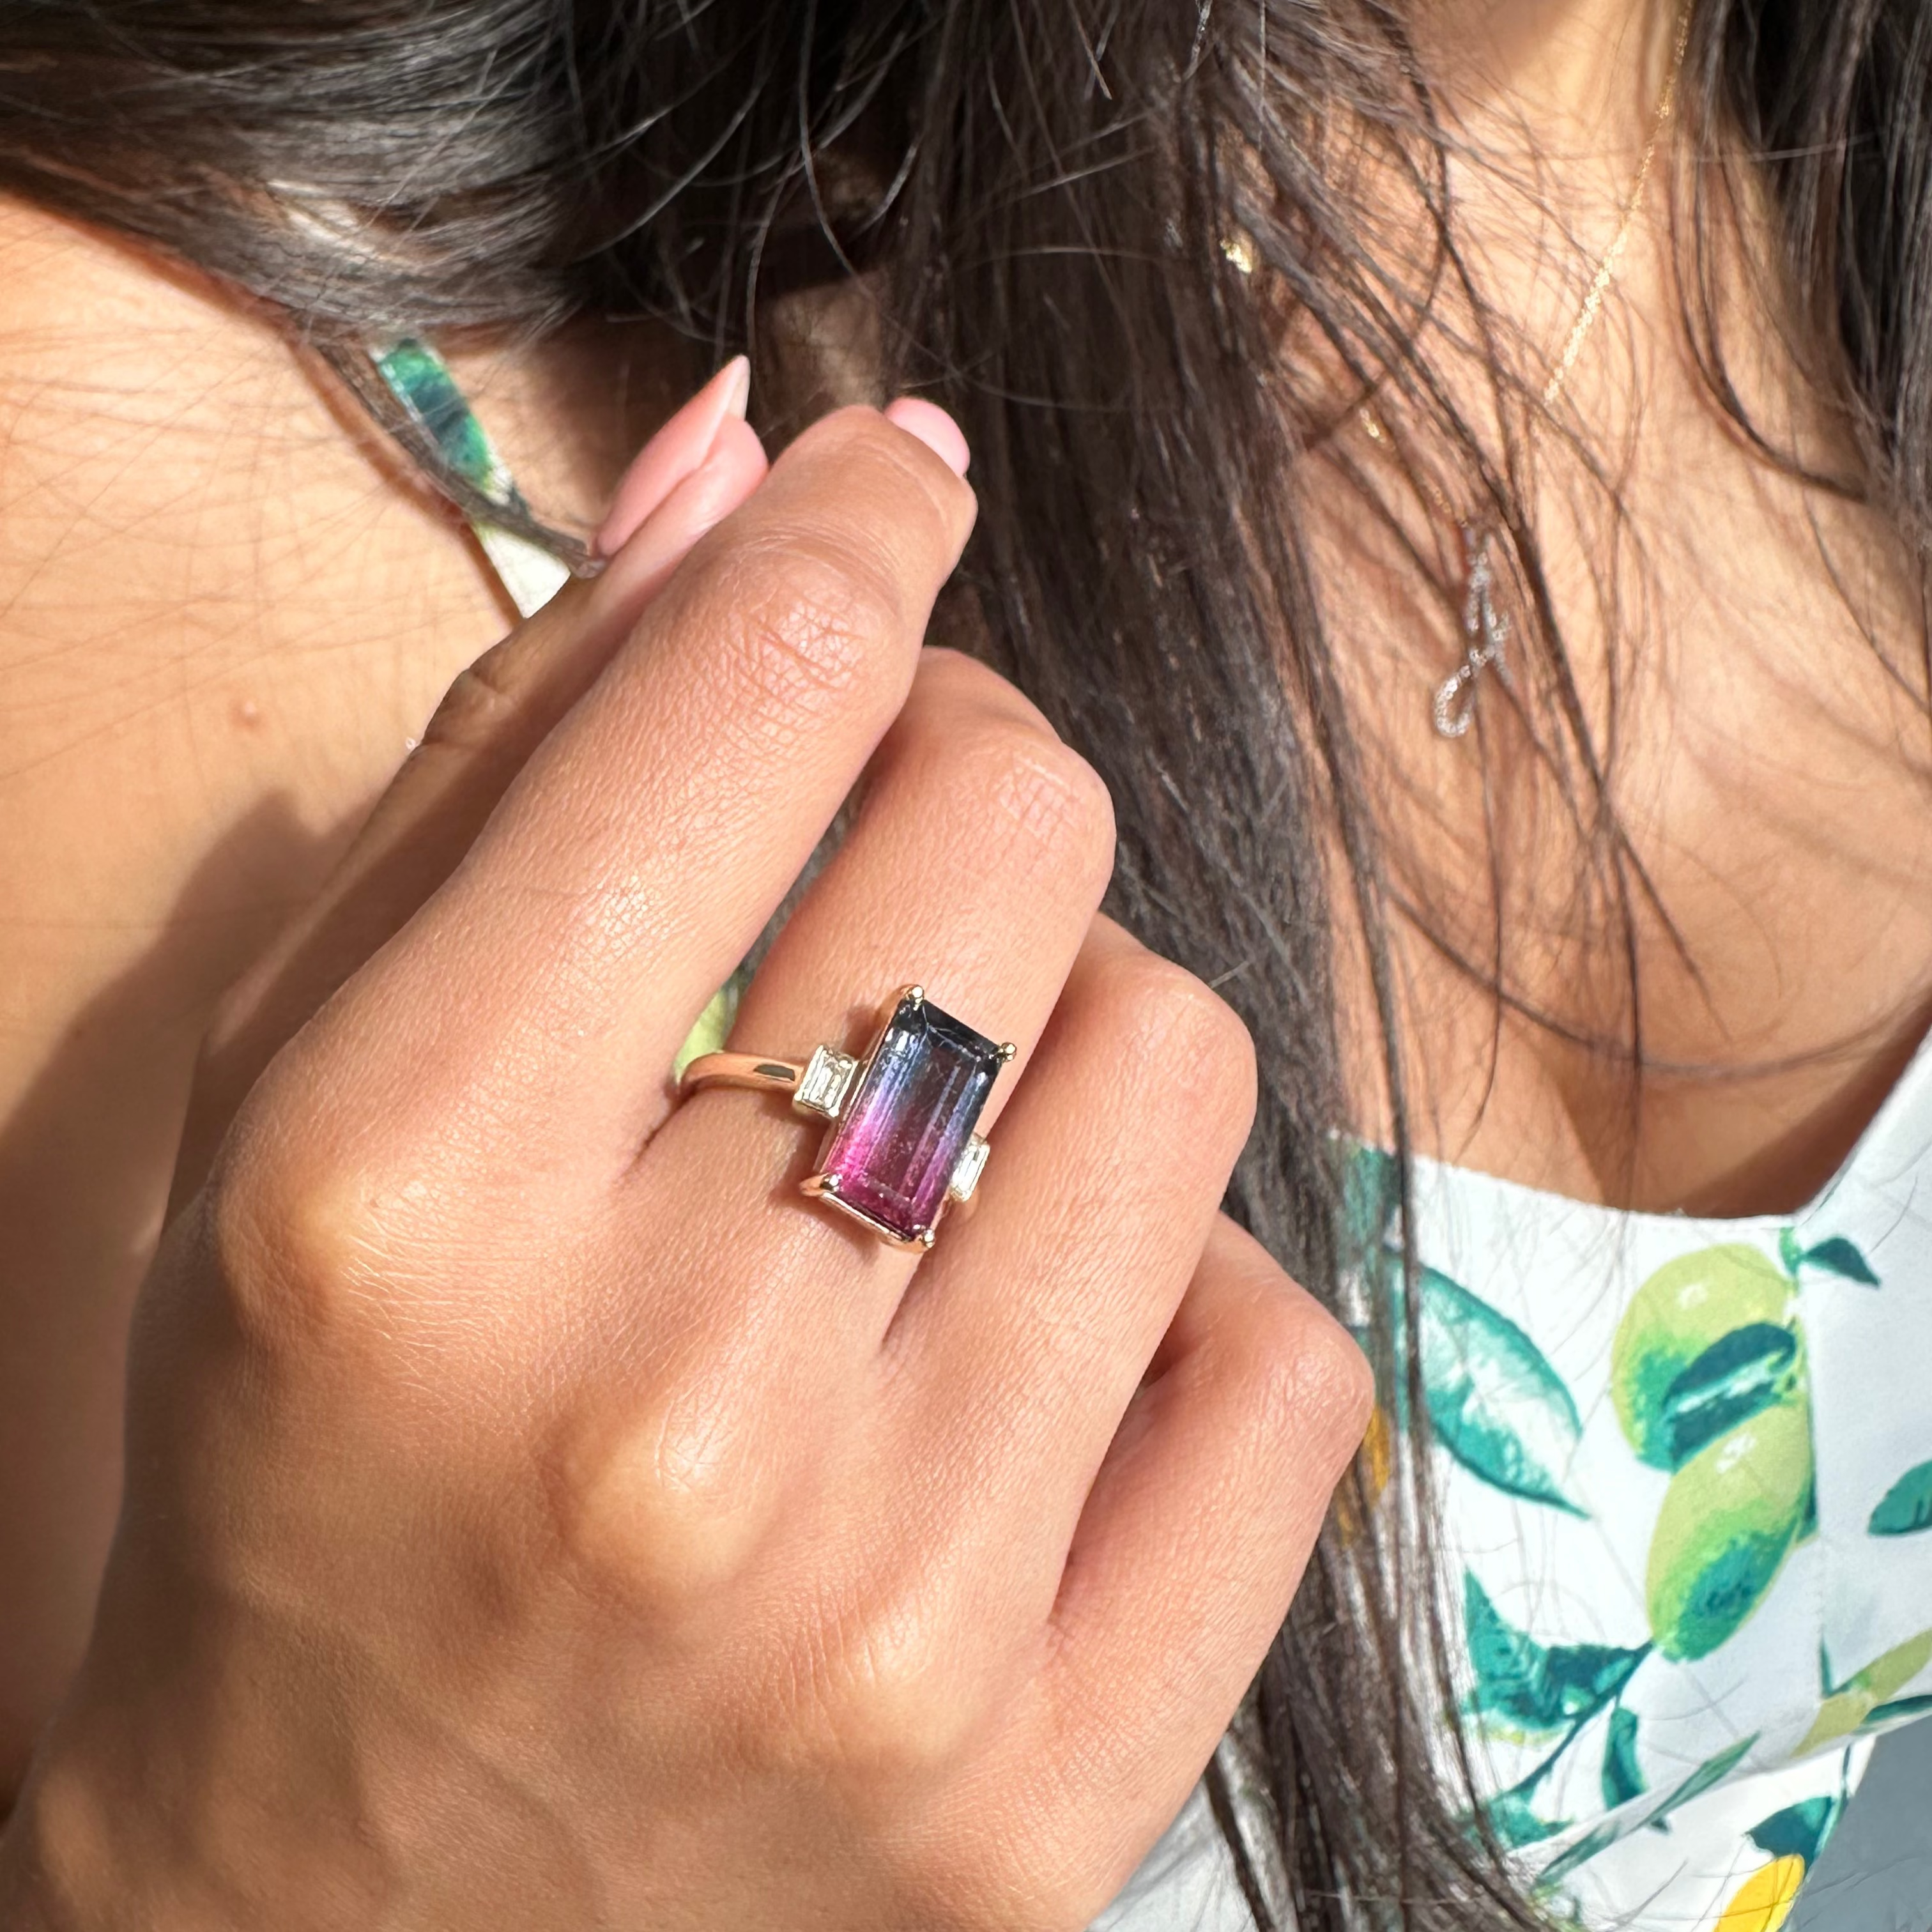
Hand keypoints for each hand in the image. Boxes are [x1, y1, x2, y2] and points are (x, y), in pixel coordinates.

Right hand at [0, 377, 1369, 1931]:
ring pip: (1184, 1061)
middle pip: (1022, 834)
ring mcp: (898, 1616)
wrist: (347, 1921)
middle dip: (968, 772)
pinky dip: (1180, 1288)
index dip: (857, 529)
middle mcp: (672, 1407)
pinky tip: (1034, 1338)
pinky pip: (1285, 1355)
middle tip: (892, 842)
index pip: (760, 696)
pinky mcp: (1062, 1774)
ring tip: (941, 1131)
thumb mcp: (305, 1086)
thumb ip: (523, 749)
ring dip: (1079, 1025)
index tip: (895, 488)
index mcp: (409, 1199)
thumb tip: (753, 459)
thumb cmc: (310, 1458)